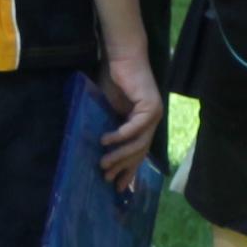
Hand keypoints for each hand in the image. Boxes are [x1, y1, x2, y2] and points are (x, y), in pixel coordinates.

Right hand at [92, 47, 164, 183]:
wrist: (121, 58)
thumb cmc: (113, 81)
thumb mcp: (106, 110)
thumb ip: (106, 127)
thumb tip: (93, 149)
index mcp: (142, 124)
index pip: (137, 153)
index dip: (128, 171)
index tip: (118, 188)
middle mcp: (151, 122)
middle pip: (139, 152)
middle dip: (122, 168)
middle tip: (106, 178)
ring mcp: (153, 114)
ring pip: (138, 143)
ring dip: (120, 155)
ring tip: (103, 163)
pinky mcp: (151, 106)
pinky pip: (135, 127)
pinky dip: (121, 135)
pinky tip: (107, 141)